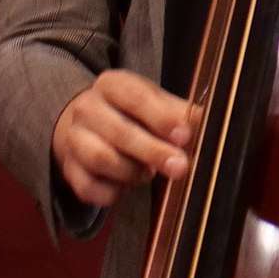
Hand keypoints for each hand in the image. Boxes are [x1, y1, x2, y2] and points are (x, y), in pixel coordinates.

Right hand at [52, 69, 197, 209]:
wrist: (87, 125)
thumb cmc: (131, 114)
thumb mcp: (155, 103)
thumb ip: (180, 113)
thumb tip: (209, 124)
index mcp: (112, 85)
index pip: (135, 97)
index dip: (161, 118)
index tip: (185, 136)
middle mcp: (87, 109)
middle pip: (119, 132)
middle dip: (153, 152)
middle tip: (181, 167)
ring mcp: (74, 139)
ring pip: (102, 159)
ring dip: (132, 172)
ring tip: (148, 173)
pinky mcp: (69, 170)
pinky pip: (90, 188)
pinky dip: (113, 193)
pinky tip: (125, 187)